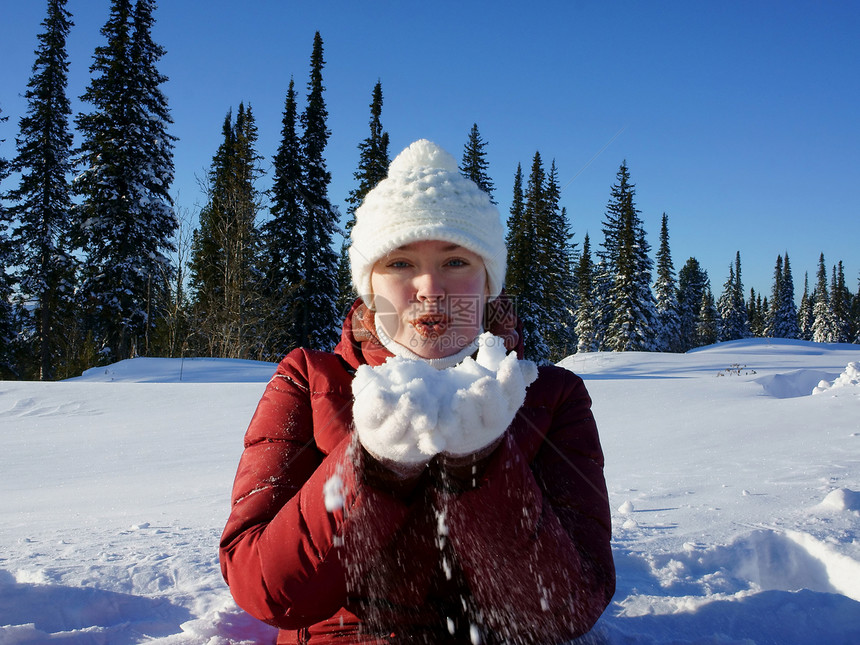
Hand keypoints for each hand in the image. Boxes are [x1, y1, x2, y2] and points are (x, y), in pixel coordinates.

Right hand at [351, 356, 444, 470]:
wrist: (390, 427)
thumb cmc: (381, 398)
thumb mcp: (372, 389)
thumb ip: (370, 381)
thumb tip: (364, 372)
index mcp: (368, 420)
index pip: (369, 415)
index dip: (376, 405)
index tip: (380, 393)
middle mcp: (383, 437)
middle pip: (392, 430)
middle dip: (402, 413)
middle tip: (411, 397)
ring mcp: (402, 445)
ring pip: (412, 435)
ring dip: (421, 421)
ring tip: (429, 406)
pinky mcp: (420, 448)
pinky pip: (428, 445)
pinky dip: (434, 440)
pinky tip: (441, 433)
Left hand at [437, 333, 537, 456]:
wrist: (464, 429)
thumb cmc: (481, 394)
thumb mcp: (490, 375)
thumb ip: (493, 357)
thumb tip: (491, 338)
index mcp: (506, 404)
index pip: (515, 393)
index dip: (514, 379)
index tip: (510, 363)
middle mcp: (492, 421)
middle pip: (496, 413)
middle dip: (491, 398)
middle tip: (484, 384)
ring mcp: (472, 433)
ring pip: (470, 425)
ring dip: (466, 412)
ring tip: (459, 398)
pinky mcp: (450, 440)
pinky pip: (446, 436)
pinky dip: (442, 428)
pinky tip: (437, 418)